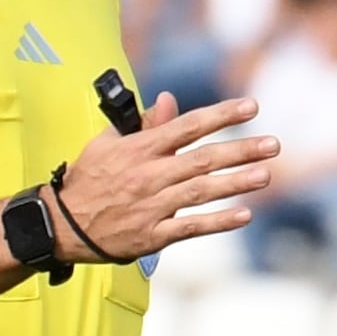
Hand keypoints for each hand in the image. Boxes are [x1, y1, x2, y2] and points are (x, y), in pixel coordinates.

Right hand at [48, 91, 276, 257]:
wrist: (62, 224)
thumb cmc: (89, 178)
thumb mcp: (109, 143)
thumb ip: (143, 123)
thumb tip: (167, 100)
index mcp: (140, 148)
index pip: (188, 126)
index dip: (221, 115)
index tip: (251, 106)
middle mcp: (149, 175)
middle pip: (202, 159)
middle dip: (240, 150)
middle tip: (273, 144)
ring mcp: (151, 206)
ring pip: (200, 192)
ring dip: (235, 183)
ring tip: (266, 174)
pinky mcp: (151, 235)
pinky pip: (189, 228)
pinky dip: (217, 222)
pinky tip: (243, 215)